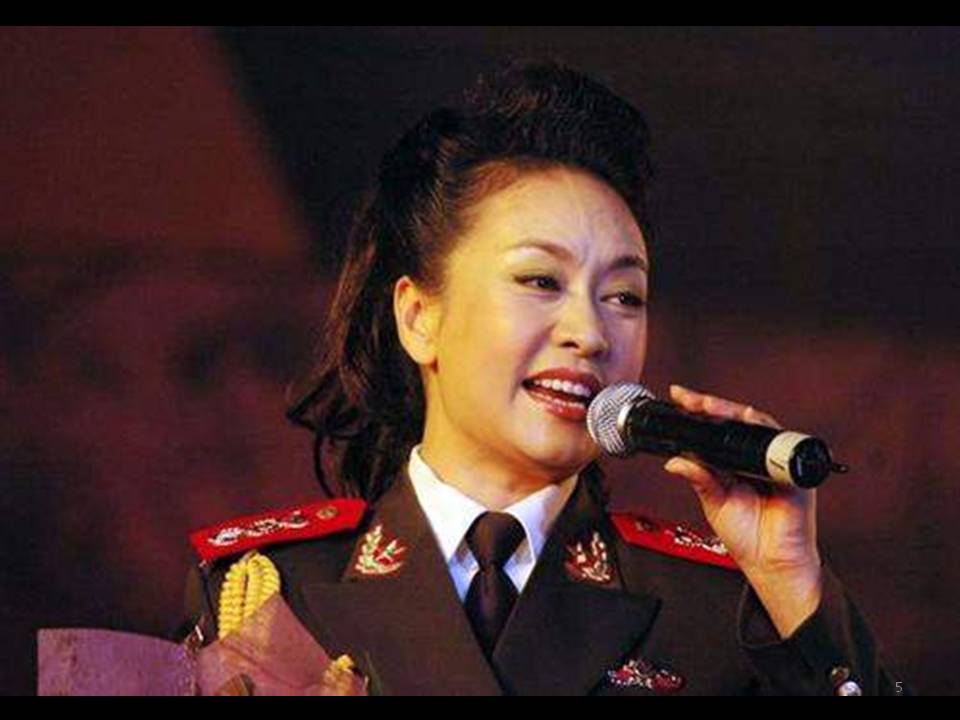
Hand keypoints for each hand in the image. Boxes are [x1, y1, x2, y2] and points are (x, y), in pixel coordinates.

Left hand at [663, 383, 822, 636]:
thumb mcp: (714, 503)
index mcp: (733, 463)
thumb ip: (699, 479)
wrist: (770, 562)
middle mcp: (753, 457)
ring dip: (733, 412)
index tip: (679, 396)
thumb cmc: (747, 535)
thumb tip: (674, 461)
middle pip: (735, 422)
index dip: (699, 412)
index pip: (716, 430)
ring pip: (756, 425)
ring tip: (709, 406)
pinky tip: (749, 420)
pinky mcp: (793, 470)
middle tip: (691, 399)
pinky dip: (764, 429)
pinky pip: (781, 442)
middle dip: (712, 406)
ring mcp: (774, 462)